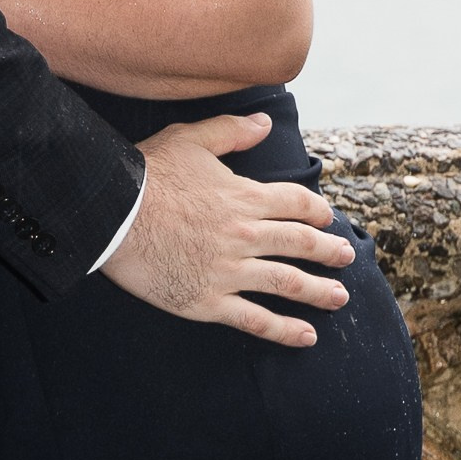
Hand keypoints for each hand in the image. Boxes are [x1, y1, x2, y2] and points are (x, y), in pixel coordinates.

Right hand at [104, 112, 355, 347]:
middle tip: (346, 259)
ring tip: (339, 298)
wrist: (113, 216)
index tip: (328, 219)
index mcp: (243, 197)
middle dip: (328, 252)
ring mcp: (229, 271)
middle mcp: (244, 235)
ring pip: (286, 283)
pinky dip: (284, 330)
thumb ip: (231, 132)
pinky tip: (306, 336)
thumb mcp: (191, 139)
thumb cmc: (148, 175)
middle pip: (299, 244)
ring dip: (318, 292)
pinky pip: (255, 318)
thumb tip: (264, 123)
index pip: (295, 203)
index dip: (316, 211)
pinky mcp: (208, 301)